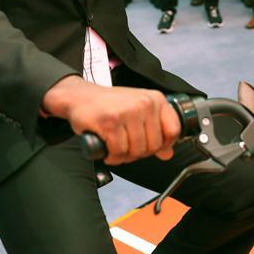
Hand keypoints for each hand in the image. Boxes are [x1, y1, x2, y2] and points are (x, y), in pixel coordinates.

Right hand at [42, 77, 180, 165]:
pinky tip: (108, 151)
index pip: (173, 130)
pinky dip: (113, 157)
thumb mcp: (137, 112)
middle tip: (127, 149)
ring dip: (125, 157)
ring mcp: (127, 112)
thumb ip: (155, 130)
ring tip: (116, 149)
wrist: (79, 96)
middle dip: (140, 154)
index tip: (151, 147)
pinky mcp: (110, 122)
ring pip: (136, 150)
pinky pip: (119, 152)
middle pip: (154, 145)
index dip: (164, 145)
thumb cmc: (110, 104)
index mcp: (155, 99)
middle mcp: (144, 103)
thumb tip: (168, 153)